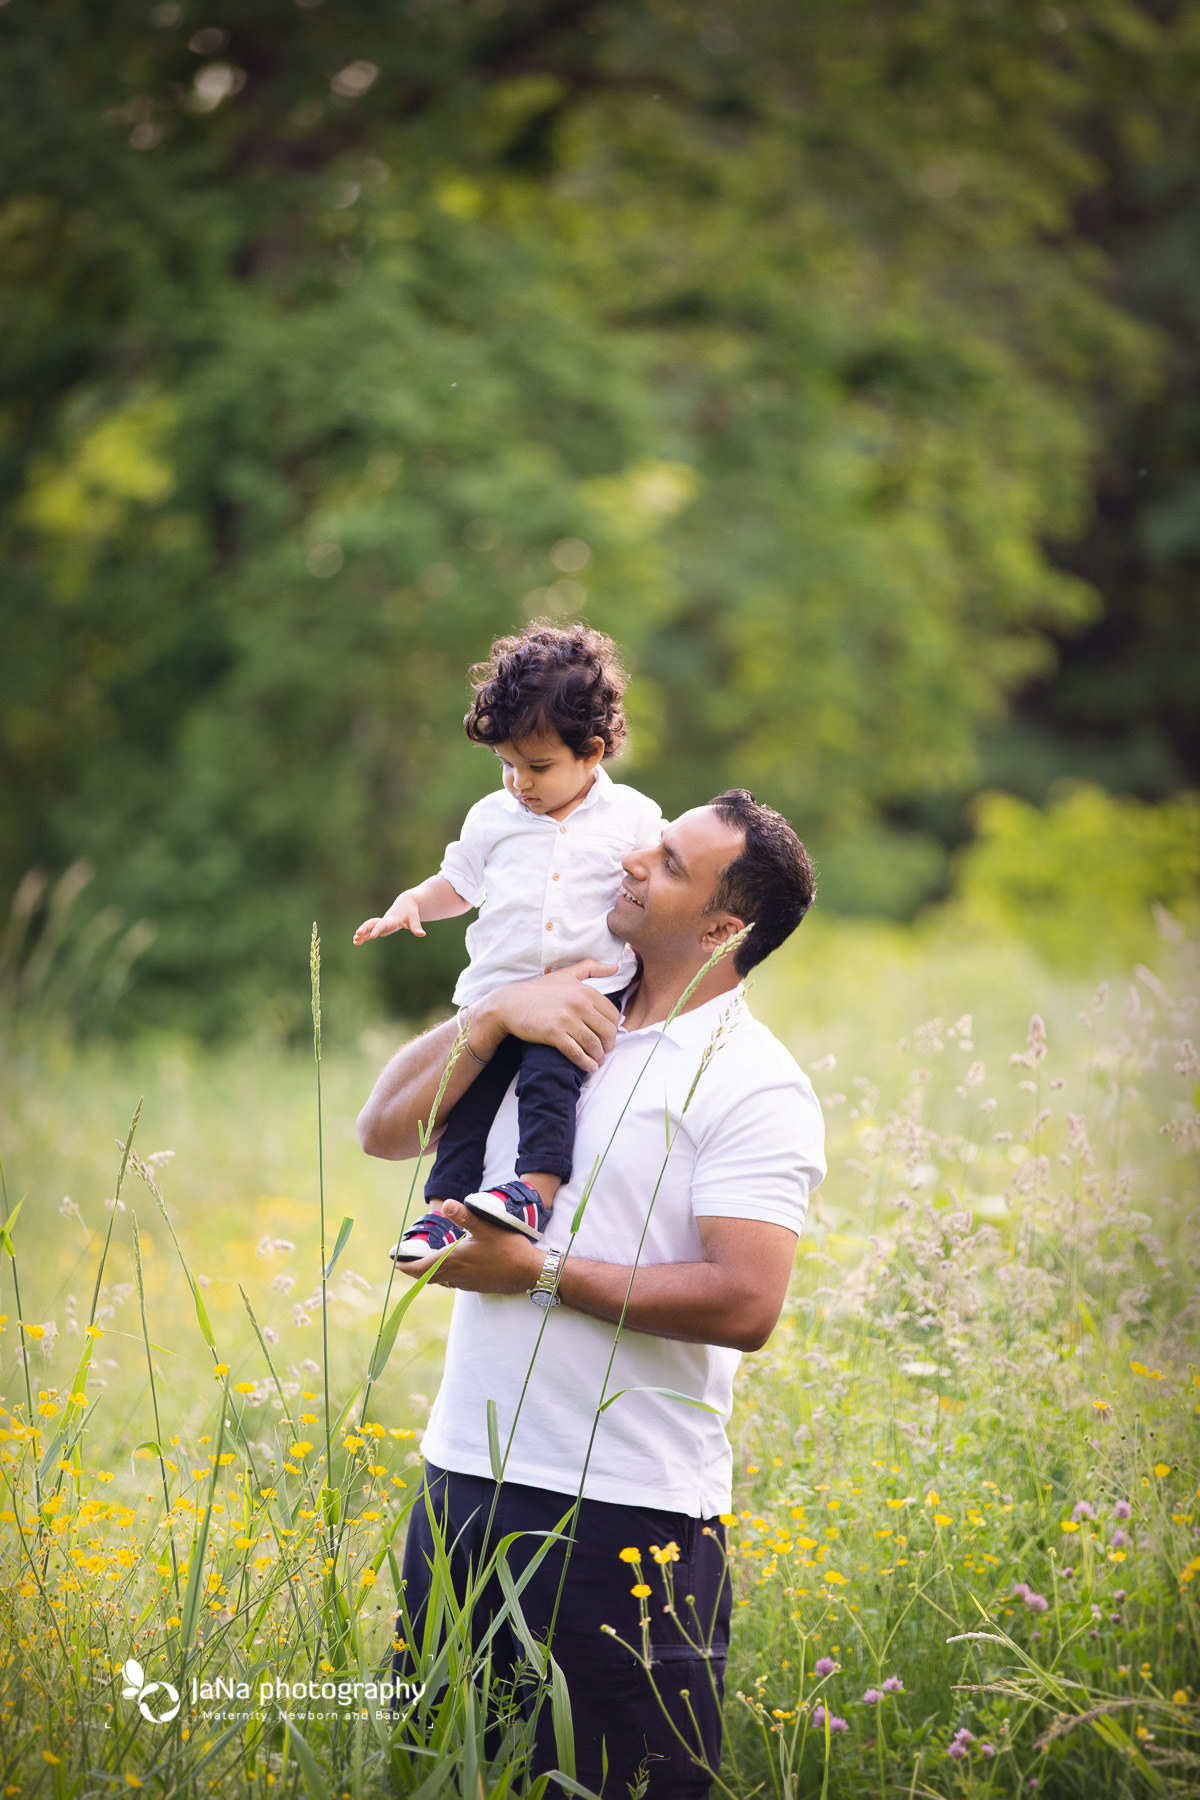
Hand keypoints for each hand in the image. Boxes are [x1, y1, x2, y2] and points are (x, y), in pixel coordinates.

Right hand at [354, 893, 424, 943]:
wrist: (406, 903)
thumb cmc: (410, 911)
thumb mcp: (414, 919)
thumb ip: (416, 927)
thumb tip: (422, 934)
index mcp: (391, 919)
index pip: (382, 924)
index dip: (377, 929)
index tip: (372, 936)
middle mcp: (384, 921)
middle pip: (371, 924)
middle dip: (365, 929)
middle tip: (357, 935)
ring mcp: (381, 924)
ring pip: (368, 927)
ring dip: (362, 934)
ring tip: (354, 941)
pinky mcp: (381, 927)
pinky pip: (370, 931)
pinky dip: (364, 936)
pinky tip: (357, 942)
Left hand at [394, 1203, 543, 1292]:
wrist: (529, 1272)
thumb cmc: (509, 1248)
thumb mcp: (487, 1227)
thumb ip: (465, 1216)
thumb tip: (445, 1204)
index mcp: (455, 1259)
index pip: (422, 1267)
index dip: (407, 1266)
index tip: (396, 1263)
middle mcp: (457, 1275)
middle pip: (427, 1277)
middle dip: (414, 1271)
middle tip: (405, 1264)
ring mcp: (467, 1283)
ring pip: (440, 1281)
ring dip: (429, 1274)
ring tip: (424, 1264)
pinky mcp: (477, 1286)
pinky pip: (454, 1283)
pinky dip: (445, 1277)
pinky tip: (451, 1268)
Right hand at [478, 960, 621, 1072]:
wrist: (510, 1003)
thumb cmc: (538, 990)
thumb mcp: (565, 975)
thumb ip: (590, 968)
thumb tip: (615, 967)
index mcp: (585, 991)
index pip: (612, 1014)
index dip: (613, 1029)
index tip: (607, 1036)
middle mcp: (579, 1004)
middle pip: (607, 1031)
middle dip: (608, 1045)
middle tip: (604, 1052)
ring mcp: (566, 1019)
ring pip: (594, 1044)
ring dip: (598, 1057)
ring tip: (597, 1061)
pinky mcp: (553, 1034)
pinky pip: (576, 1053)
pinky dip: (586, 1063)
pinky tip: (589, 1068)